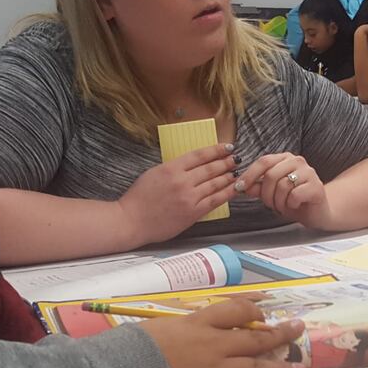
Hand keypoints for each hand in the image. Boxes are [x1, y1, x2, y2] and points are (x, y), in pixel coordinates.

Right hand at [115, 143, 237, 245]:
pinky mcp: (192, 213)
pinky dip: (226, 193)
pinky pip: (215, 201)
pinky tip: (233, 188)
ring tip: (236, 172)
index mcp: (171, 168)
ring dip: (228, 176)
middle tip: (236, 158)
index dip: (216, 150)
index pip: (199, 155)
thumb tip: (190, 165)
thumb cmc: (138, 199)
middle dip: (226, 162)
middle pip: (210, 168)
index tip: (226, 147)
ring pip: (215, 183)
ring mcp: (189, 197)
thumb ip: (173, 168)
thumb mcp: (153, 173)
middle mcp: (182, 181)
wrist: (131, 221)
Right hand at [139, 299, 306, 367]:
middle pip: (255, 336)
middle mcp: (213, 343)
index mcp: (197, 323)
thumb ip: (179, 328)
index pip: (234, 310)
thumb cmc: (130, 349)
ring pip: (258, 364)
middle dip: (280, 333)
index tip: (263, 313)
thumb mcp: (156, 326)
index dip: (253, 311)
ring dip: (283, 364)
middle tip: (298, 329)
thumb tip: (187, 333)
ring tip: (301, 364)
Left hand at [236, 152, 329, 225]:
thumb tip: (241, 185)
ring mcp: (309, 172)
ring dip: (278, 201)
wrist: (316, 213)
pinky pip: (295, 195)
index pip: (264, 161)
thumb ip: (258, 187)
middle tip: (270, 205)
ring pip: (282, 185)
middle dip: (266, 194)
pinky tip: (295, 205)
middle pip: (271, 175)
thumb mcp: (271, 194)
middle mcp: (297, 161)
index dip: (249, 175)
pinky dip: (290, 204)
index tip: (239, 187)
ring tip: (284, 206)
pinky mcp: (316, 186)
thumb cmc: (293, 201)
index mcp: (285, 159)